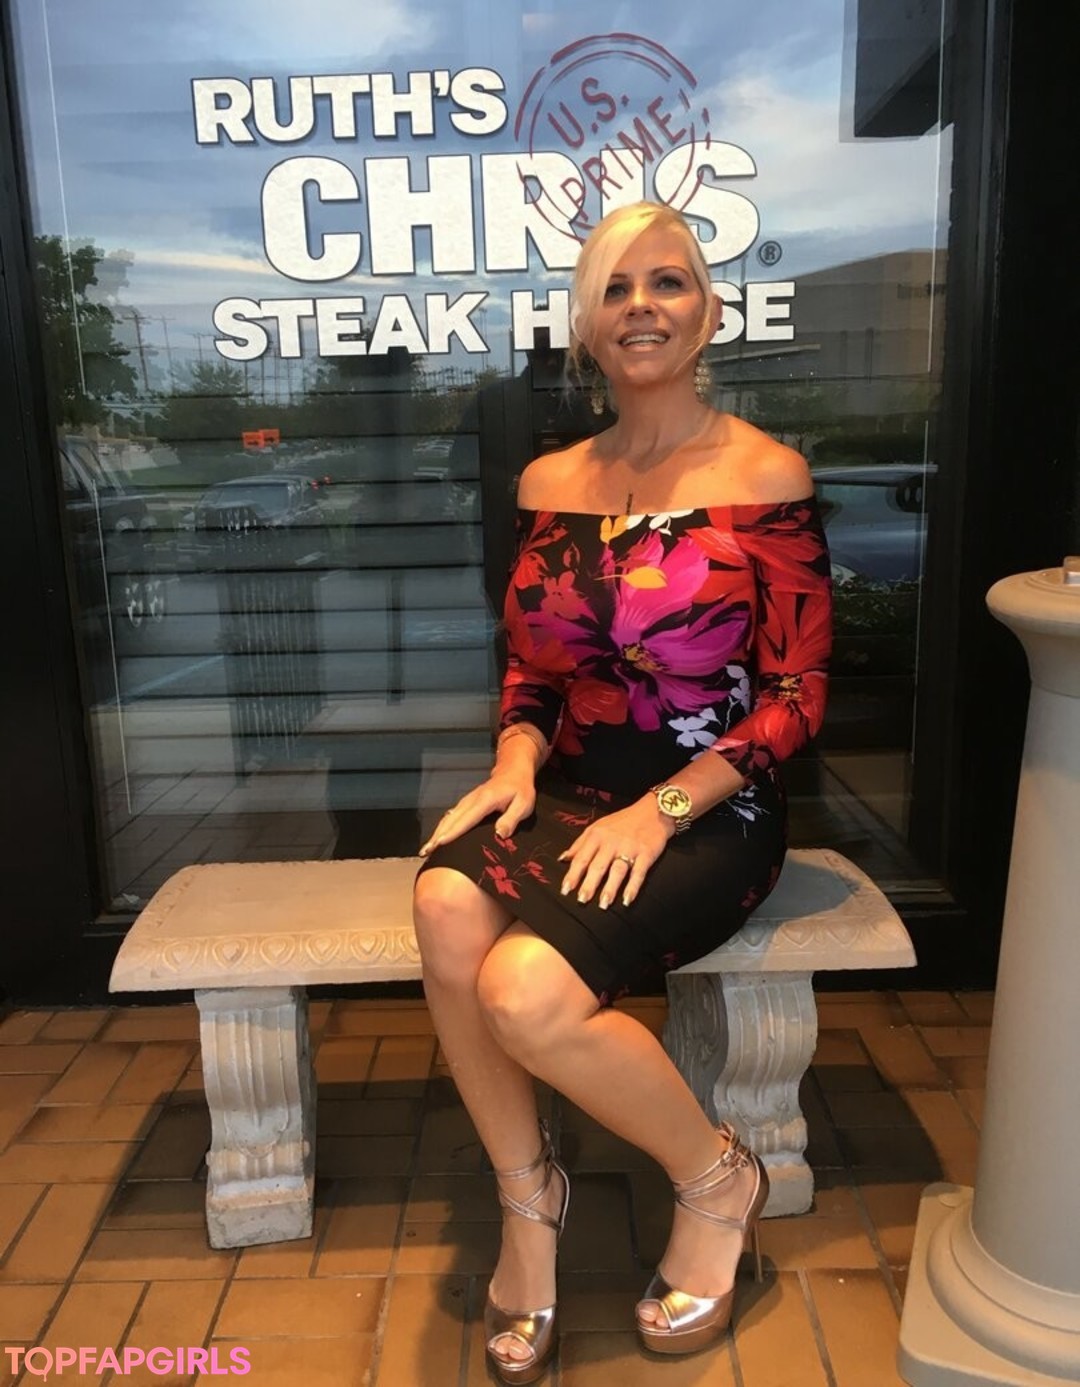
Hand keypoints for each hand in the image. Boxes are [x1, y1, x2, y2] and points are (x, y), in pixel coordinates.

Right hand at [419, 769, 535, 855]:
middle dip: (437, 835)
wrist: (513, 771)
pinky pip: (451, 816)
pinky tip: (437, 838)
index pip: (466, 818)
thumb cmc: (520, 789)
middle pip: (451, 819)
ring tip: (427, 849)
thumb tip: (499, 834)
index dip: (453, 832)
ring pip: (448, 817)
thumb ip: (512, 819)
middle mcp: (472, 800)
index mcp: (485, 800)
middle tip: (426, 852)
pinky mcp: (466, 803)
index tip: (440, 843)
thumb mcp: (524, 804)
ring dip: (436, 832)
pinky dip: (442, 827)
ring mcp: (467, 801)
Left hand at [558, 798, 672, 909]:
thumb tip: (563, 858)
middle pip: (598, 866)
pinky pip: (638, 873)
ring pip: (617, 870)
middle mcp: (612, 842)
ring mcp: (629, 848)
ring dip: (610, 888)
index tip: (566, 889)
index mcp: (597, 835)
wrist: (652, 812)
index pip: (582, 857)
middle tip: (582, 899)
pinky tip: (627, 899)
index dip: (573, 875)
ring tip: (603, 903)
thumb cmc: (623, 821)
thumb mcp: (598, 827)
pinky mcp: (646, 853)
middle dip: (589, 884)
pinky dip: (633, 887)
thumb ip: (580, 844)